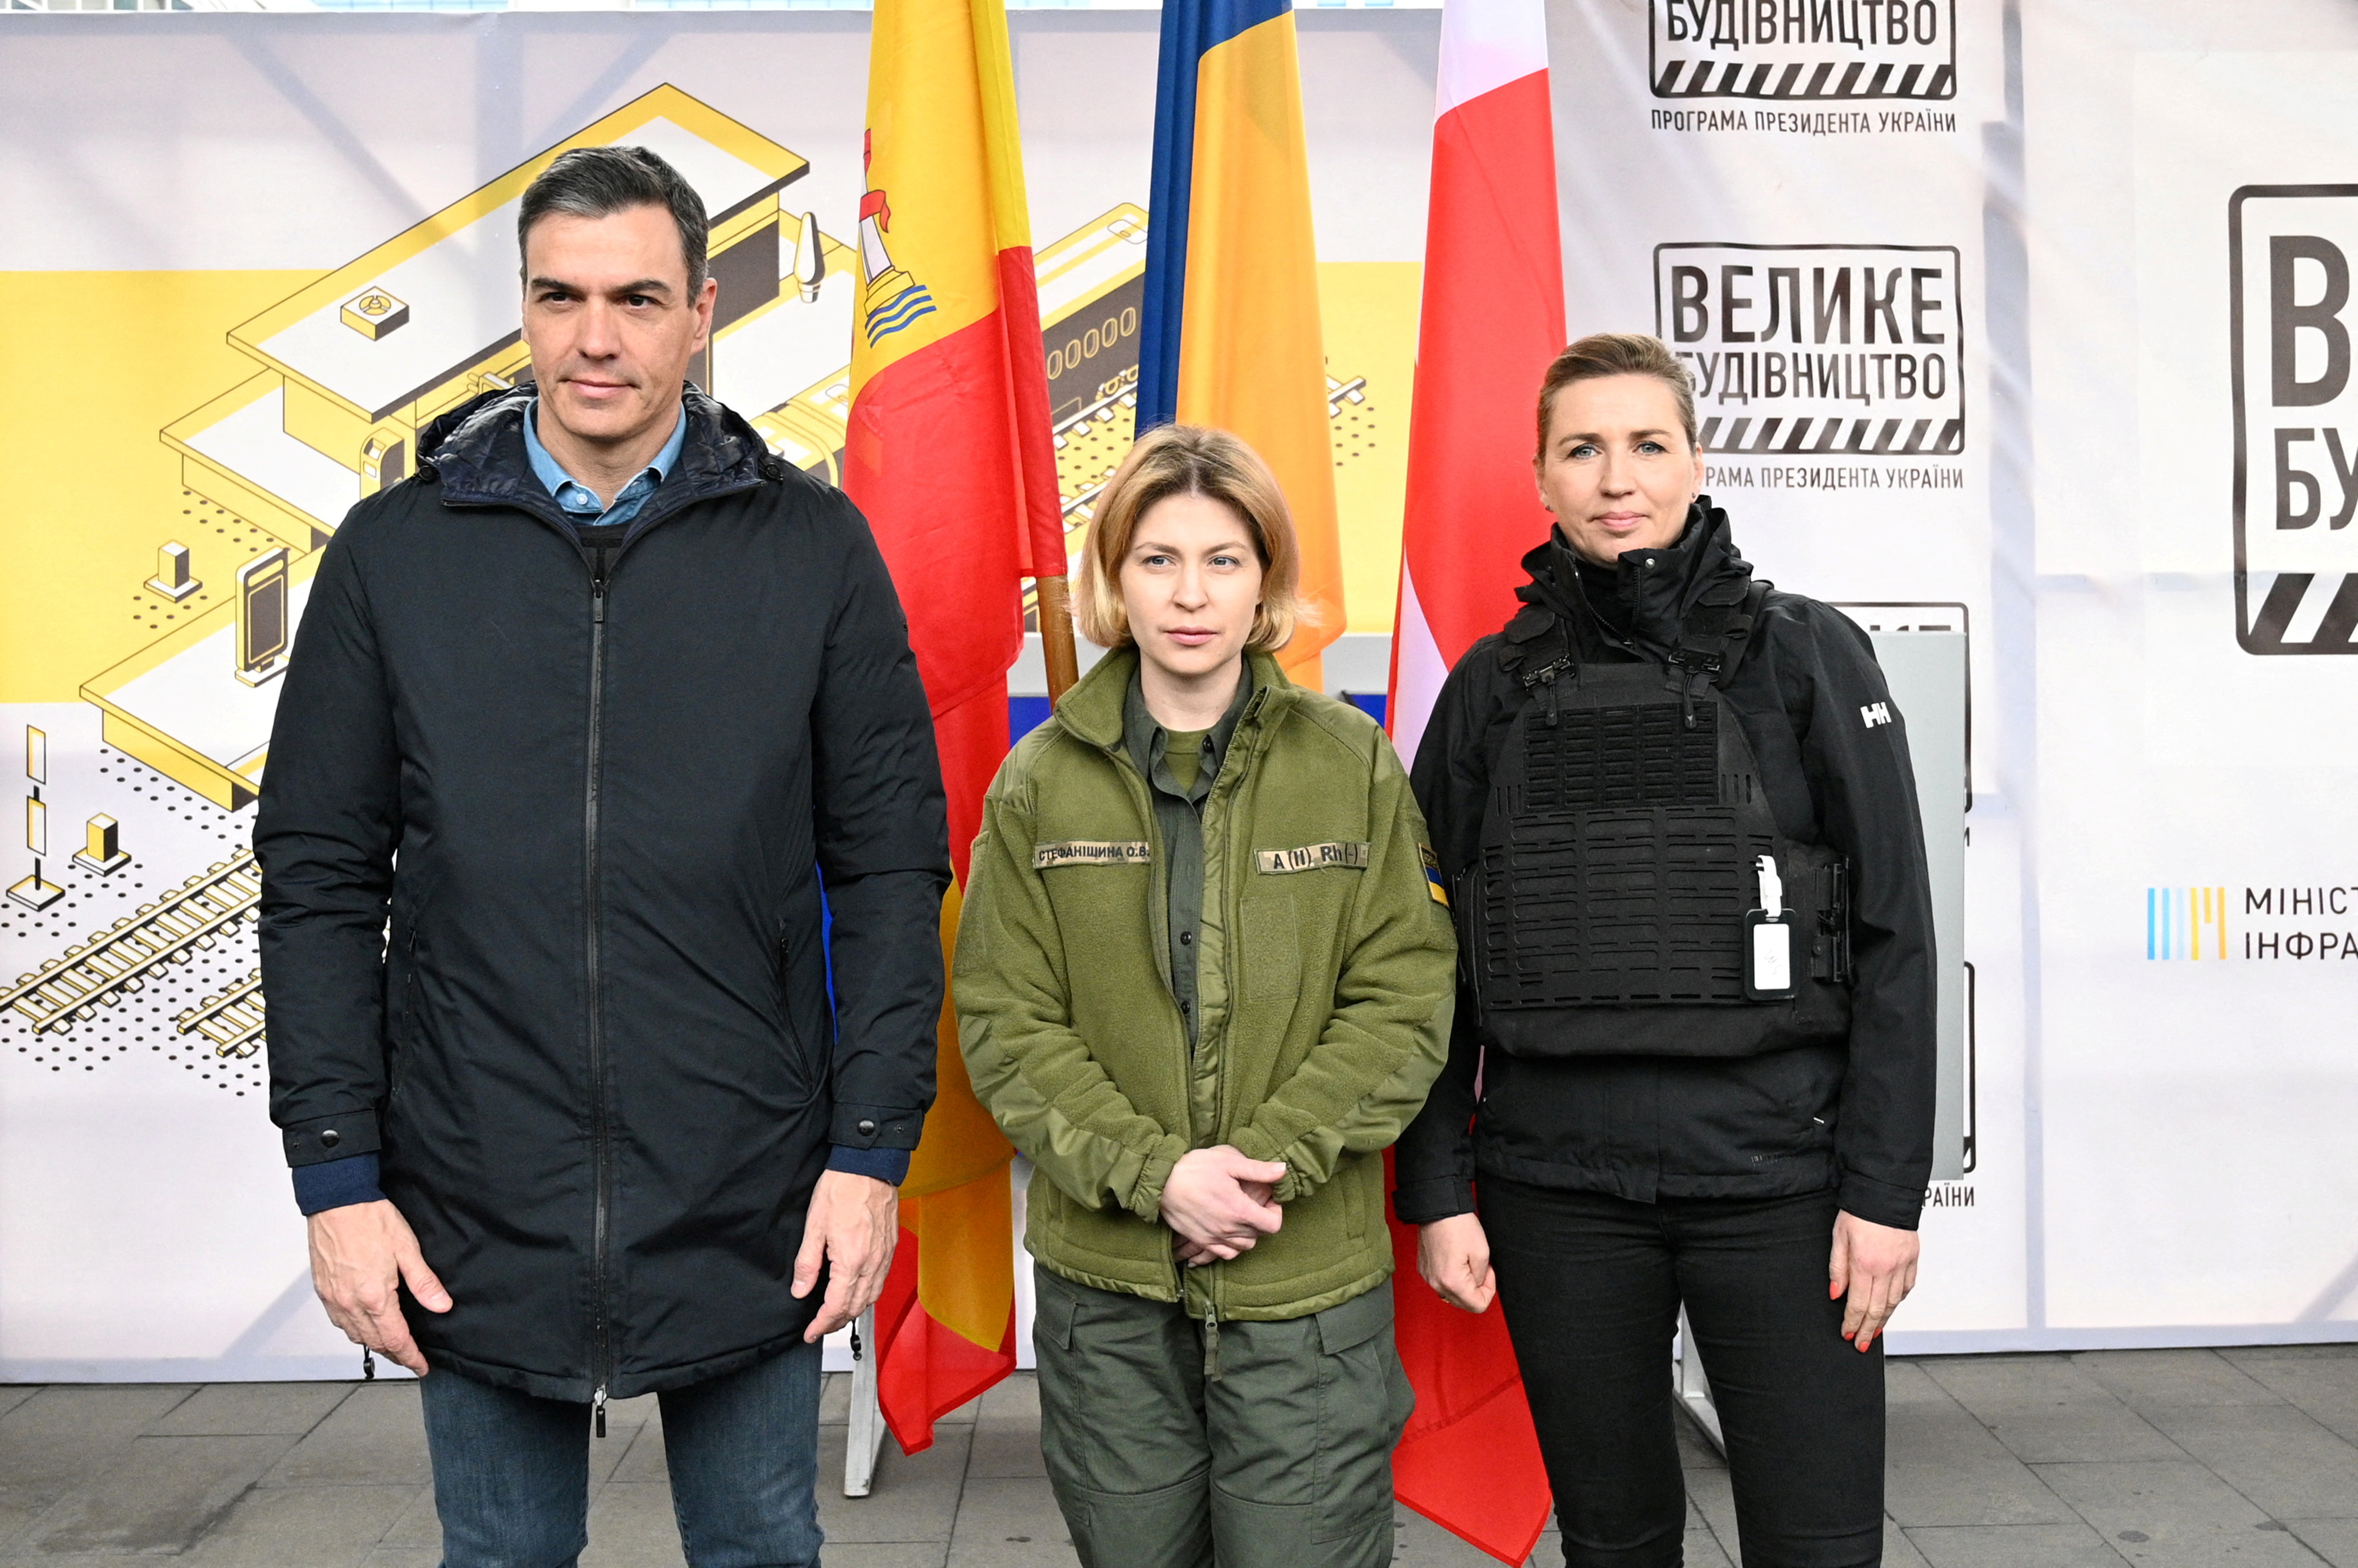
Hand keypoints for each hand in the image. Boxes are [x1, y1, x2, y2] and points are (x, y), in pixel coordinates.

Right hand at [308, 1200, 451, 1376]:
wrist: (337, 1201)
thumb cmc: (370, 1219)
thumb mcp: (408, 1249)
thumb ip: (424, 1283)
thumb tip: (441, 1306)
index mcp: (374, 1297)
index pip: (395, 1339)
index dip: (410, 1357)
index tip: (421, 1366)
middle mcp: (349, 1303)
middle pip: (374, 1342)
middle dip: (394, 1353)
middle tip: (410, 1358)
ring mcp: (333, 1298)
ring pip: (354, 1334)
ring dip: (373, 1343)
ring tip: (390, 1344)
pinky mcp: (323, 1289)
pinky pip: (339, 1321)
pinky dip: (354, 1329)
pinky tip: (364, 1323)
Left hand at [794, 1171, 900, 1342]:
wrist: (869, 1166)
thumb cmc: (842, 1190)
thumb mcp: (814, 1226)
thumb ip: (808, 1263)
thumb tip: (801, 1290)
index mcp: (851, 1260)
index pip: (836, 1306)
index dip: (821, 1324)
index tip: (810, 1332)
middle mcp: (872, 1263)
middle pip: (855, 1307)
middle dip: (836, 1322)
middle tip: (819, 1328)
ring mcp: (884, 1256)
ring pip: (871, 1298)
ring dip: (853, 1311)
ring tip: (836, 1316)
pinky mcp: (890, 1248)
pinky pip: (880, 1282)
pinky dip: (867, 1295)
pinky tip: (856, 1292)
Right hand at [1158, 1146, 1285, 1261]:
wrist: (1161, 1181)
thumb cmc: (1195, 1168)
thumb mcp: (1229, 1162)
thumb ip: (1258, 1170)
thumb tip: (1283, 1171)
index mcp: (1239, 1210)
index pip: (1273, 1225)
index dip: (1276, 1211)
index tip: (1269, 1199)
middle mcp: (1229, 1229)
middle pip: (1259, 1235)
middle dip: (1261, 1219)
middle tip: (1254, 1202)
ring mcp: (1214, 1237)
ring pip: (1244, 1246)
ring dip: (1248, 1233)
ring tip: (1241, 1214)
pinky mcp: (1201, 1241)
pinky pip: (1226, 1253)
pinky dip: (1232, 1245)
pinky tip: (1228, 1229)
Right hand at [1417, 1214, 1496, 1312]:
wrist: (1438, 1209)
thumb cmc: (1459, 1226)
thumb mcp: (1482, 1253)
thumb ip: (1481, 1278)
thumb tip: (1477, 1285)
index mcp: (1452, 1283)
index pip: (1477, 1306)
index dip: (1489, 1291)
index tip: (1489, 1273)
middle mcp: (1436, 1284)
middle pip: (1463, 1303)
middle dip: (1476, 1289)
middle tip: (1481, 1268)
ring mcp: (1428, 1277)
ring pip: (1452, 1294)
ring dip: (1464, 1285)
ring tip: (1468, 1263)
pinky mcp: (1424, 1269)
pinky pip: (1441, 1283)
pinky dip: (1451, 1278)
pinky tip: (1455, 1260)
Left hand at [1829, 1210, 1919, 1350]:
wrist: (1886, 1193)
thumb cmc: (1859, 1211)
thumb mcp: (1839, 1237)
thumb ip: (1837, 1268)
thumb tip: (1836, 1295)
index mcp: (1865, 1264)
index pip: (1859, 1304)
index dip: (1852, 1323)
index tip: (1846, 1334)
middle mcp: (1887, 1268)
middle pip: (1878, 1310)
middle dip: (1867, 1330)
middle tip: (1860, 1344)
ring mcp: (1903, 1265)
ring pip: (1894, 1303)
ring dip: (1883, 1321)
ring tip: (1873, 1333)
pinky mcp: (1913, 1259)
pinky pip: (1907, 1288)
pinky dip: (1898, 1302)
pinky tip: (1891, 1309)